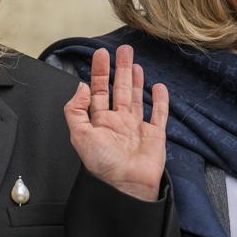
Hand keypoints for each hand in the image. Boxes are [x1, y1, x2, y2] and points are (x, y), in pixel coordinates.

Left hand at [64, 45, 168, 200]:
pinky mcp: (154, 136)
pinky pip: (158, 114)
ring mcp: (137, 128)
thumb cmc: (103, 166)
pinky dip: (160, 101)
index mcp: (100, 121)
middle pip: (119, 88)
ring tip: (136, 62)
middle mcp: (118, 121)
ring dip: (136, 80)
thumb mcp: (80, 135)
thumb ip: (76, 109)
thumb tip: (80, 86)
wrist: (126, 186)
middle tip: (123, 50)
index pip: (98, 89)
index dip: (99, 71)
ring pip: (136, 97)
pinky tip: (159, 87)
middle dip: (120, 68)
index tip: (101, 54)